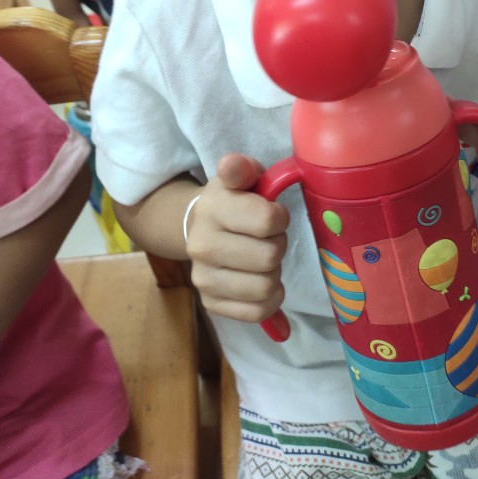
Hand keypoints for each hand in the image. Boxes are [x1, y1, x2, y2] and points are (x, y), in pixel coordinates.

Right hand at [186, 153, 288, 322]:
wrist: (197, 226)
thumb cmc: (233, 199)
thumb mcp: (241, 176)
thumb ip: (242, 167)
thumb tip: (232, 165)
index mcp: (213, 208)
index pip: (267, 221)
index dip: (280, 218)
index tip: (273, 214)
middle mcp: (202, 245)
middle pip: (270, 257)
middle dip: (279, 245)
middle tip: (269, 238)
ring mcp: (203, 278)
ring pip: (266, 287)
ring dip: (275, 273)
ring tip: (263, 259)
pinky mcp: (210, 303)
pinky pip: (257, 312)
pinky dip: (269, 301)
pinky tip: (262, 282)